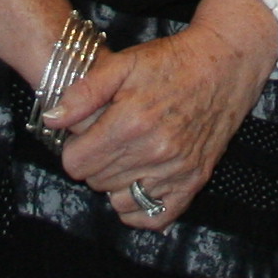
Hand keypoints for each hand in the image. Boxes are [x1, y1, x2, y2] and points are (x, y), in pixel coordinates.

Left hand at [40, 0, 274, 230]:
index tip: (87, 134)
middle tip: (108, 138)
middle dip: (94, 161)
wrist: (225, 64)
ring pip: (119, 200)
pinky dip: (140, 206)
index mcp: (131, 121)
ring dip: (115, 181)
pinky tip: (139, 181)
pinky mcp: (194, 180)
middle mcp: (154, 151)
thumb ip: (84, 92)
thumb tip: (53, 120)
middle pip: (95, 181)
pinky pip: (153, 216)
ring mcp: (176, 170)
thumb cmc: (172, 62)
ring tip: (126, 155)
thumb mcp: (123, 63)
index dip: (75, 147)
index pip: (75, 163)